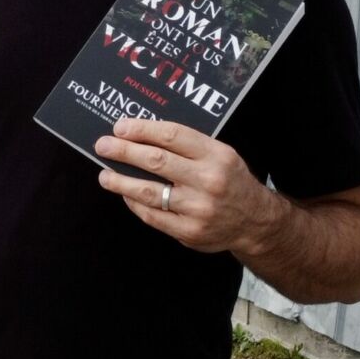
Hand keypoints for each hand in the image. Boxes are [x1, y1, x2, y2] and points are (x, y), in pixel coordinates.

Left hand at [94, 117, 276, 255]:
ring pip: (148, 191)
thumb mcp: (221, 155)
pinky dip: (134, 203)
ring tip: (105, 175)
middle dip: (124, 152)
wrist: (256, 222)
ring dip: (120, 181)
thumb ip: (189, 145)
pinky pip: (153, 215)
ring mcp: (198, 208)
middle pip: (156, 161)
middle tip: (103, 146)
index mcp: (216, 155)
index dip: (142, 129)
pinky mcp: (189, 231)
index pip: (172, 136)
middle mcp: (208, 180)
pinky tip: (126, 194)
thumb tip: (143, 134)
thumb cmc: (231, 181)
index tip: (120, 127)